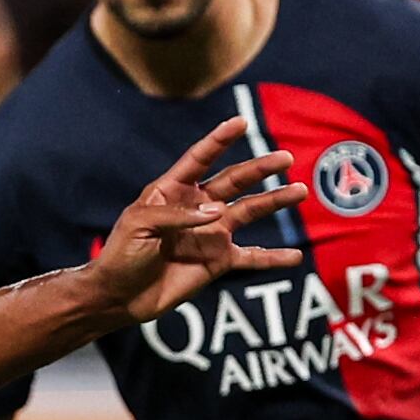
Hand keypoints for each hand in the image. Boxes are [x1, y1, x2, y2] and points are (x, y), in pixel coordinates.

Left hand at [89, 119, 307, 323]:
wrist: (120, 296)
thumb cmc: (122, 254)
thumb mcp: (140, 225)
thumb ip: (177, 216)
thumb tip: (219, 212)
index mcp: (172, 190)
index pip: (200, 158)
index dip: (220, 140)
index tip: (241, 123)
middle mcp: (197, 207)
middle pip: (235, 181)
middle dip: (261, 168)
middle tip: (286, 158)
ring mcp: (211, 233)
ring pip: (250, 212)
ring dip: (275, 202)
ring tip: (300, 192)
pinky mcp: (218, 261)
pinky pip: (251, 257)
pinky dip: (273, 258)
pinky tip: (295, 256)